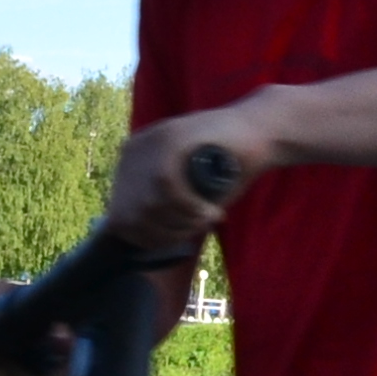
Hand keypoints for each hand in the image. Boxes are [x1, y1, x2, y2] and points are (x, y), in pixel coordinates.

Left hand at [104, 110, 263, 251]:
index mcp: (130, 164)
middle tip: (196, 230)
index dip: (147, 238)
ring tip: (207, 218)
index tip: (174, 240)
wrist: (257, 131)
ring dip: (182, 223)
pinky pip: (168, 188)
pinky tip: (212, 211)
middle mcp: (134, 152)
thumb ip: (160, 209)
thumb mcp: (183, 190)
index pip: (119, 218)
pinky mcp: (172, 137)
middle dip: (166, 234)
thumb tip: (141, 244)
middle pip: (131, 217)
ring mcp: (151, 142)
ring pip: (150, 205)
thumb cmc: (223, 167)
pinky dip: (192, 208)